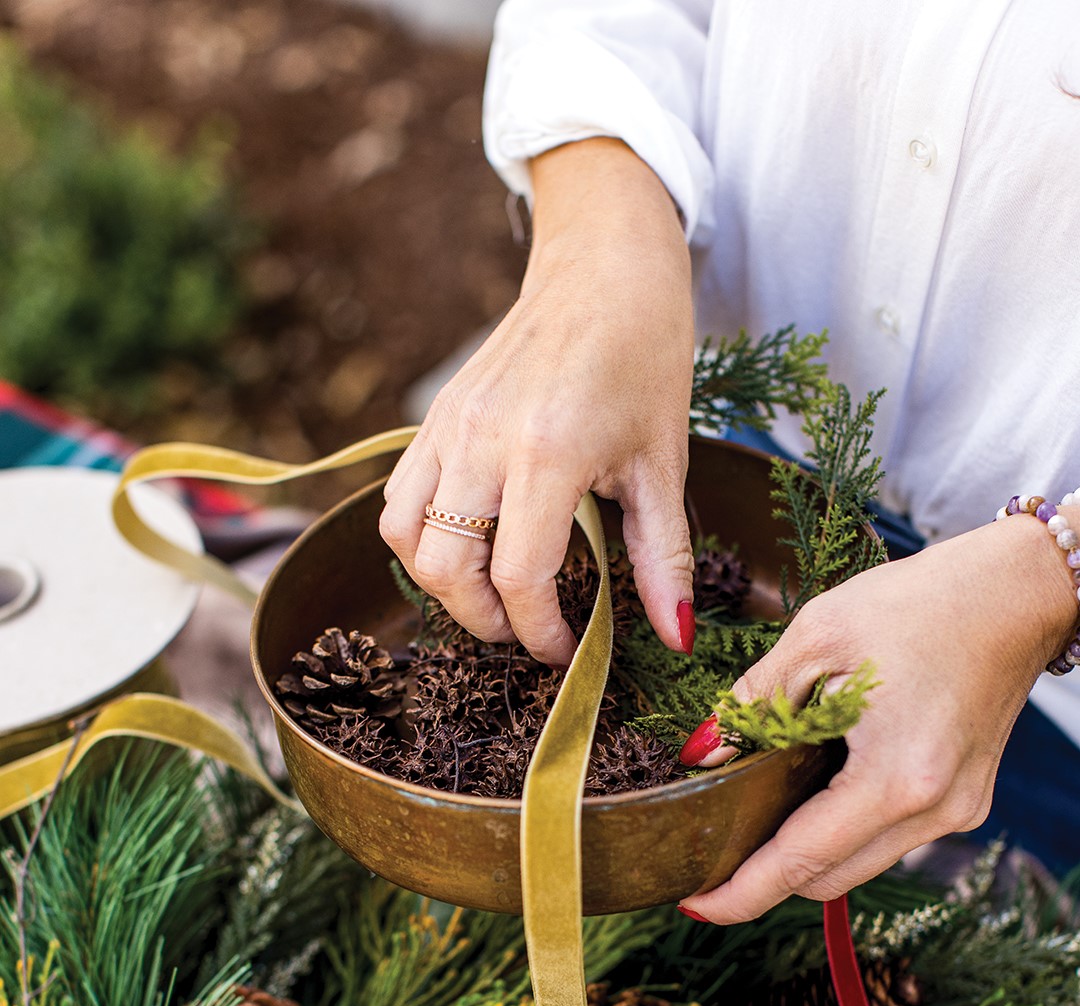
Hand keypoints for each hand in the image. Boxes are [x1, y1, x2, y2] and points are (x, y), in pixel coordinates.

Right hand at [379, 139, 696, 666]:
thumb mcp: (664, 462)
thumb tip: (677, 636)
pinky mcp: (433, 417)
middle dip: (484, 620)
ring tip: (492, 595)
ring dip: (443, 583)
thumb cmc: (645, 356)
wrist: (603, 265)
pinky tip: (470, 545)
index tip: (566, 648)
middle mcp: (482, 439)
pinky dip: (422, 539)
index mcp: (548, 452)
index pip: (519, 576)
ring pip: (405, 538)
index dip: (540, 631)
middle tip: (526, 630)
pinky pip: (400, 498)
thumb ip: (664, 558)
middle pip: (446, 569)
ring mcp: (447, 425)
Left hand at [679, 508, 1079, 922]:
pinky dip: (844, 829)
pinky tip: (811, 789)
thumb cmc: (920, 603)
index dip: (740, 894)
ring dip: (806, 853)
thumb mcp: (816, 637)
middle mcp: (934, 810)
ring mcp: (958, 810)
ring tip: (754, 815)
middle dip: (765, 876)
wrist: (1016, 590)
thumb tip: (701, 755)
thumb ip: (753, 703)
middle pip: (828, 878)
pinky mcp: (966, 799)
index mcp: (897, 777)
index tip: (693, 906)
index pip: (800, 861)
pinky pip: (888, 838)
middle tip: (710, 850)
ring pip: (858, 864)